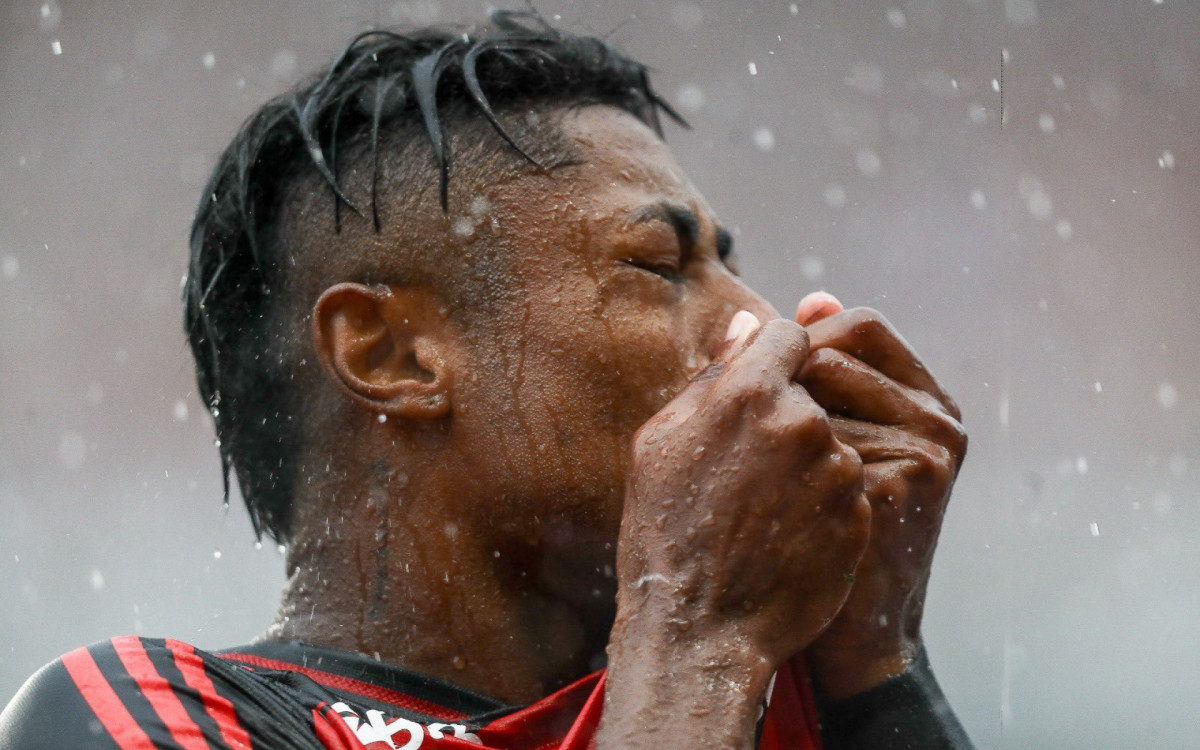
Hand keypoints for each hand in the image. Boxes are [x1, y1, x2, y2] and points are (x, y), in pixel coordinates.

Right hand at [598, 313, 870, 749]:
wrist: (699, 628)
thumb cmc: (664, 529)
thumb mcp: (662, 441)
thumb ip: (712, 374)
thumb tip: (747, 322)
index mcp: (749, 392)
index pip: (789, 336)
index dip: (774, 357)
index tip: (760, 388)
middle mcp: (804, 422)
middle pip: (815, 389)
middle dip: (788, 412)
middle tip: (750, 465)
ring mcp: (837, 470)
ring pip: (832, 439)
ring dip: (808, 459)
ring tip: (764, 508)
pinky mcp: (858, 512)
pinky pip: (847, 485)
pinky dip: (824, 500)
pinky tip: (786, 533)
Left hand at [792, 293, 967, 698]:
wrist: (854, 632)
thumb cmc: (827, 527)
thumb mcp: (839, 443)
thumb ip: (826, 372)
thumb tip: (811, 294)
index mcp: (926, 399)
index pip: (861, 325)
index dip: (804, 336)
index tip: (766, 375)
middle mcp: (937, 419)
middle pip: (836, 348)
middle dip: (784, 373)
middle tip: (752, 420)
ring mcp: (924, 452)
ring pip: (819, 390)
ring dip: (776, 415)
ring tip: (758, 460)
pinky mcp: (897, 487)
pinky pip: (814, 438)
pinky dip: (779, 456)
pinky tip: (767, 490)